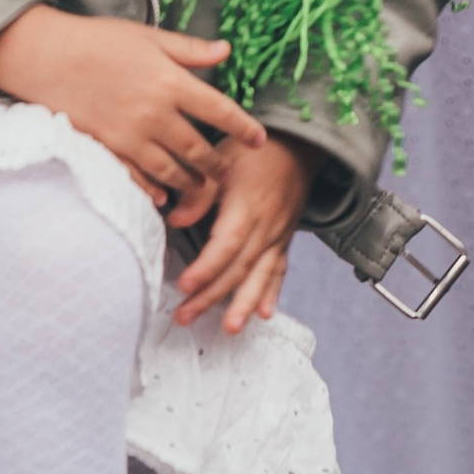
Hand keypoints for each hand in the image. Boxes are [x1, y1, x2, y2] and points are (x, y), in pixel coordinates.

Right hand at [0, 4, 266, 207]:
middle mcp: (156, 114)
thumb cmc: (99, 40)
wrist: (48, 57)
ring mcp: (131, 135)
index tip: (260, 140)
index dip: (244, 128)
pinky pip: (137, 178)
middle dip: (217, 165)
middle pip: (199, 149)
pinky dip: (153, 190)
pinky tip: (163, 196)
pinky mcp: (108, 148)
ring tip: (201, 188)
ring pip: (172, 170)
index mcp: (171, 82)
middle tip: (227, 173)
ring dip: (191, 183)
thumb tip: (226, 51)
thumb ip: (190, 50)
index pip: (219, 111)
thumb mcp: (150, 36)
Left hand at [172, 131, 318, 334]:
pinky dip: (271, 292)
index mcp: (246, 207)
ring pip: (260, 275)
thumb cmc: (253, 152)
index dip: (206, 269)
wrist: (297, 145)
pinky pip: (278, 270)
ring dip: (244, 304)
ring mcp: (277, 236)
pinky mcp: (284, 239)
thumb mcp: (222, 159)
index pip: (226, 245)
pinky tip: (264, 313)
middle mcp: (265, 227)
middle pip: (238, 268)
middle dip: (212, 296)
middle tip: (185, 317)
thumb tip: (176, 221)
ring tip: (230, 328)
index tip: (184, 286)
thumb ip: (200, 192)